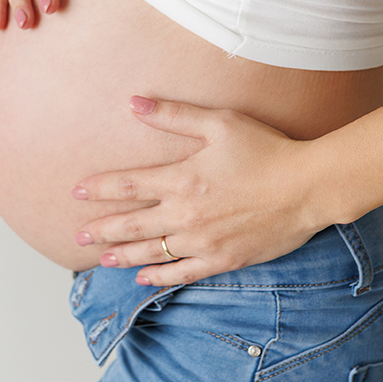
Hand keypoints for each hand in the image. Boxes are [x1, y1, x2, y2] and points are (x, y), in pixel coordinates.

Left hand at [71, 97, 322, 286]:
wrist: (306, 187)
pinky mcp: (221, 259)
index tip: (76, 192)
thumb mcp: (219, 122)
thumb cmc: (266, 149)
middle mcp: (184, 214)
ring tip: (101, 259)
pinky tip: (144, 279)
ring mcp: (202, 241)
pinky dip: (159, 277)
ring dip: (122, 255)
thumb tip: (134, 103)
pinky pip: (181, 273)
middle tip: (78, 236)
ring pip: (151, 252)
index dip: (100, 188)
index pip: (128, 185)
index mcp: (181, 178)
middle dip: (102, 228)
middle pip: (131, 224)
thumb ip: (174, 116)